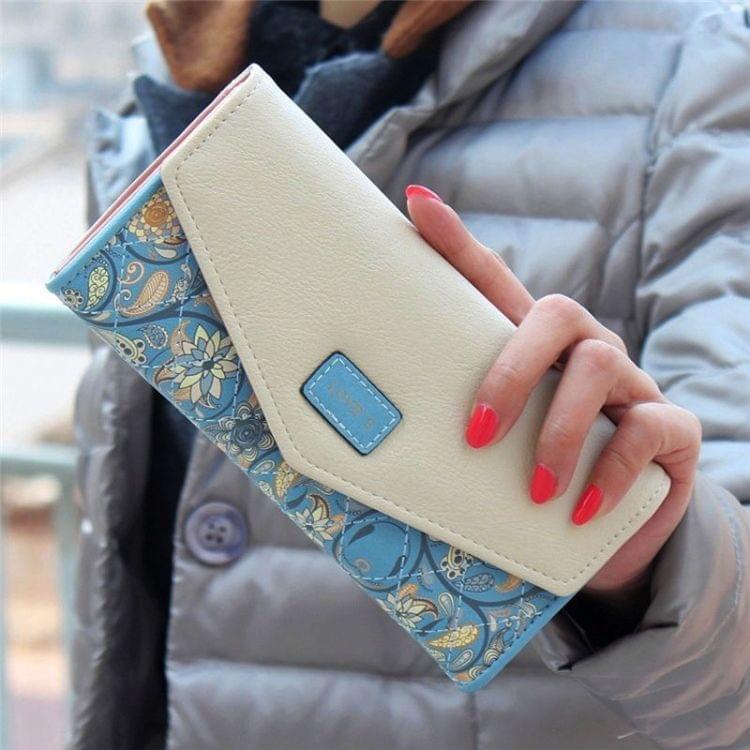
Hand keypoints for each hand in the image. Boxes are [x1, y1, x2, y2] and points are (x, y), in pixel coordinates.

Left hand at [405, 185, 701, 595]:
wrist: (611, 527)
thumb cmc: (536, 473)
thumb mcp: (494, 446)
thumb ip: (454, 429)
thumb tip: (371, 440)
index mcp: (532, 347)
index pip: (494, 283)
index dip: (457, 243)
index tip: (416, 203)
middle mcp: (582, 348)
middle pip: (553, 314)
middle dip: (510, 373)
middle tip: (475, 435)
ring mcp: (629, 382)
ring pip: (597, 366)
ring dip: (558, 435)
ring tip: (536, 492)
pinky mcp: (668, 427)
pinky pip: (646, 429)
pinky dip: (610, 473)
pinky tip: (580, 511)